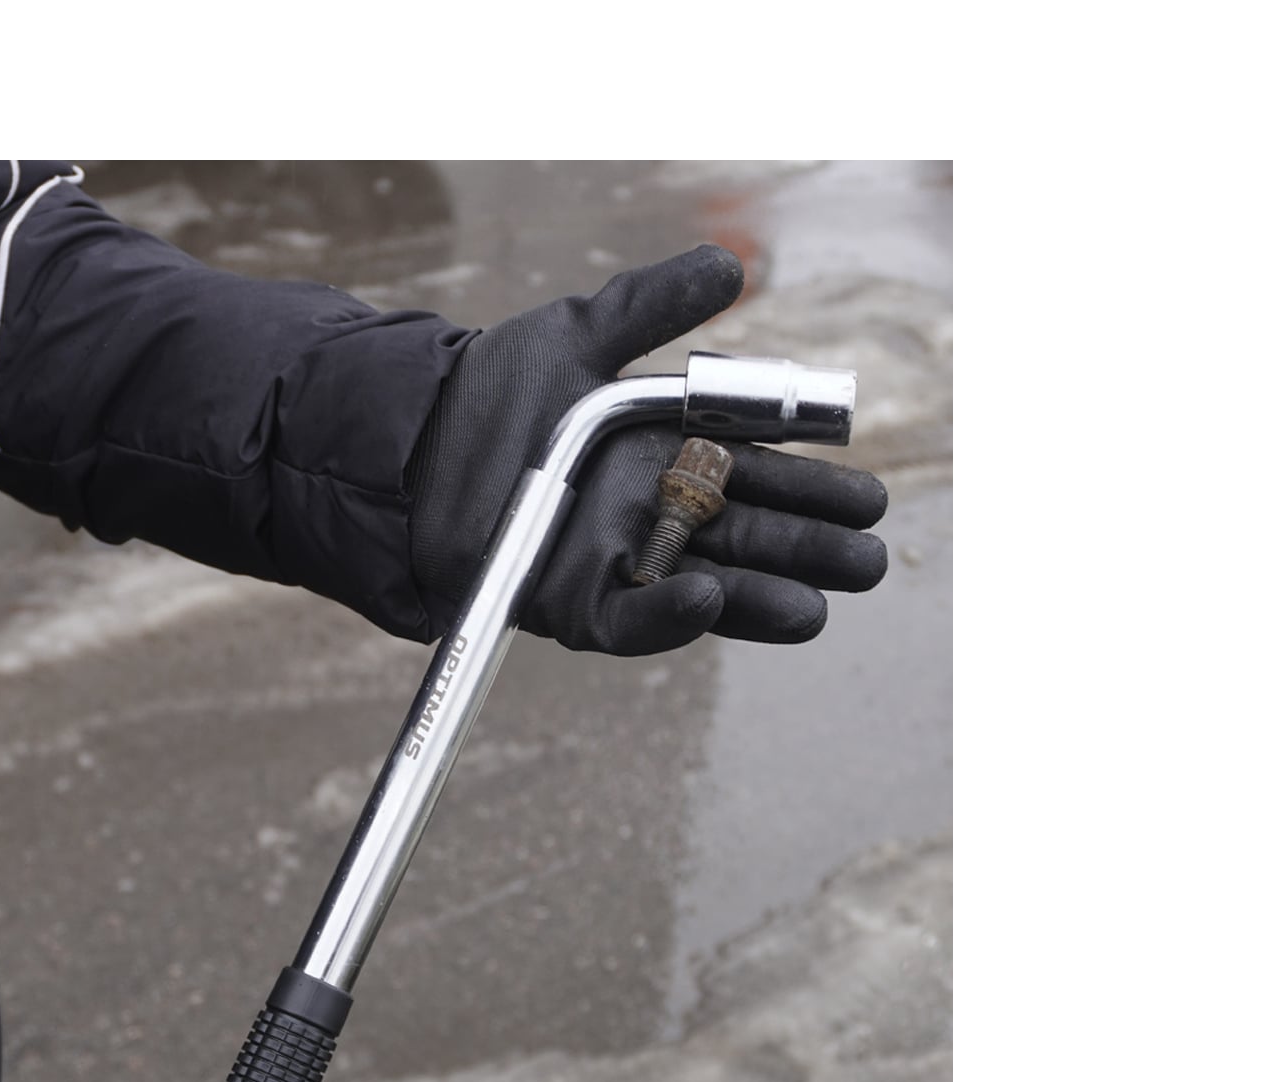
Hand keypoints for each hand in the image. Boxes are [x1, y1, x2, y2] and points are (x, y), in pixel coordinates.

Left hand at [404, 244, 889, 654]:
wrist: (408, 444)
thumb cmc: (490, 391)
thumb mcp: (576, 334)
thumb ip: (652, 304)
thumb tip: (732, 267)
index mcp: (670, 454)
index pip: (762, 472)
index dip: (815, 485)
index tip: (868, 490)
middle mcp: (655, 514)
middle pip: (751, 536)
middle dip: (811, 549)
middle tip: (869, 557)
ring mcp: (618, 563)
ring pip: (712, 586)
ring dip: (767, 595)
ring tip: (824, 604)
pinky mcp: (573, 605)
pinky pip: (632, 620)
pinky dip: (671, 615)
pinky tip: (714, 599)